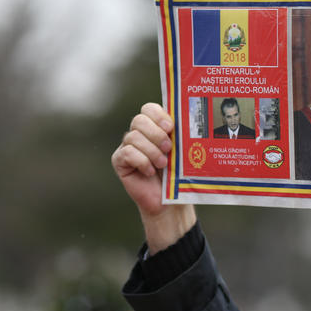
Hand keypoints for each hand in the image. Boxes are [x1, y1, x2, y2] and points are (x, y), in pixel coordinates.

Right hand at [111, 103, 194, 252]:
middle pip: (139, 120)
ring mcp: (127, 147)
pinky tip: (150, 172)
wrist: (169, 201)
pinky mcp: (120, 161)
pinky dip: (141, 162)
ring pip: (133, 137)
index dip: (158, 115)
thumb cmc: (178, 176)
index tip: (170, 127)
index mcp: (155, 128)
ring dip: (151, 151)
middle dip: (155, 133)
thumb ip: (180, 137)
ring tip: (162, 164)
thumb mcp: (182, 154)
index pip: (149, 109)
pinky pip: (127, 153)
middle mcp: (139, 134)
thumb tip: (190, 122)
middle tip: (168, 148)